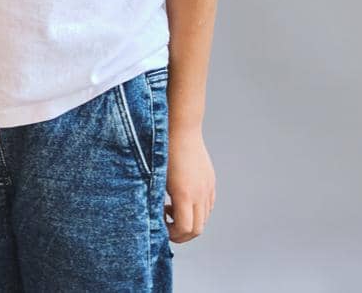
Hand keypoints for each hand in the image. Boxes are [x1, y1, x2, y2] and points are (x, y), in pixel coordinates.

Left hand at [165, 123, 214, 242]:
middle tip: (166, 225)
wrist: (181, 128)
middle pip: (197, 229)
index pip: (185, 229)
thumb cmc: (163, 150)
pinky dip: (197, 211)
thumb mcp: (155, 176)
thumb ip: (156, 199)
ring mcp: (207, 188)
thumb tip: (151, 216)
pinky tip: (182, 199)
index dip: (172, 234)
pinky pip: (208, 206)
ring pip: (204, 218)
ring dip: (189, 221)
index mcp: (184, 194)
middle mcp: (200, 194)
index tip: (160, 225)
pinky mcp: (210, 182)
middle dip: (181, 233)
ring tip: (171, 208)